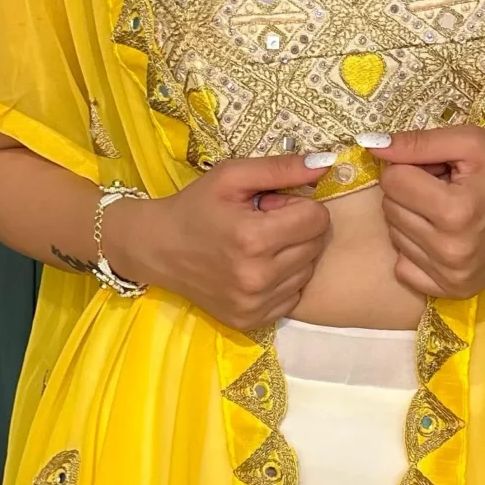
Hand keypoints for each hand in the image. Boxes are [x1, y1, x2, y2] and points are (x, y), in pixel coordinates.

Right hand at [103, 155, 331, 335]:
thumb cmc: (195, 207)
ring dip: (293, 255)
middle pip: (316, 246)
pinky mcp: (251, 321)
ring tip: (259, 246)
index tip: (272, 206)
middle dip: (298, 229)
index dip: (299, 205)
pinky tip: (257, 268)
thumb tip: (327, 163)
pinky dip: (283, 281)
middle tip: (263, 224)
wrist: (157, 248)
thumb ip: (280, 168)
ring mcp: (255, 304)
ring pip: (308, 272)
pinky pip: (293, 297)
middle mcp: (257, 277)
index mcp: (253, 238)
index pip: (318, 219)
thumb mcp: (231, 176)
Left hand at [372, 127, 484, 299]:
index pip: (392, 182)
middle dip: (410, 192)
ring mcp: (450, 275)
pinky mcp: (452, 290)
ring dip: (412, 219)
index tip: (435, 169)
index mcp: (455, 211)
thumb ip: (418, 142)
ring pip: (394, 236)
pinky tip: (440, 237)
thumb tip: (370, 145)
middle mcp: (450, 249)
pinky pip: (403, 268)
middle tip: (443, 189)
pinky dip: (415, 250)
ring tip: (446, 211)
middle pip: (390, 209)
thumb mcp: (469, 142)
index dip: (409, 167)